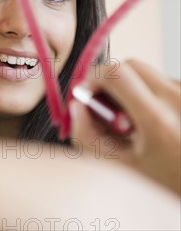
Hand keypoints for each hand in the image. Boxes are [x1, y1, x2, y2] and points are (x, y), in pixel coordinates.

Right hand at [69, 59, 180, 194]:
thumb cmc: (165, 180)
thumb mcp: (119, 166)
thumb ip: (86, 135)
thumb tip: (76, 106)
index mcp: (157, 119)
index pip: (116, 73)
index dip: (93, 76)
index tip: (86, 91)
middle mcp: (178, 100)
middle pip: (131, 65)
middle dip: (110, 79)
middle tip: (105, 105)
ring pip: (148, 75)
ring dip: (133, 89)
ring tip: (135, 122)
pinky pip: (164, 83)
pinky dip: (151, 95)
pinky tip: (154, 121)